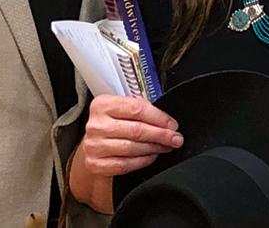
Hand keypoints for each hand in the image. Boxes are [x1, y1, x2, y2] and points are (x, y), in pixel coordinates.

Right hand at [69, 94, 182, 212]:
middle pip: (136, 130)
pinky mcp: (95, 164)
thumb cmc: (112, 124)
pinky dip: (143, 161)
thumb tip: (167, 122)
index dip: (159, 118)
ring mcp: (94, 146)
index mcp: (103, 105)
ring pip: (132, 148)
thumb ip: (140, 110)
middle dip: (161, 135)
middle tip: (175, 138)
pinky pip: (125, 164)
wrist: (93, 145)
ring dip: (154, 148)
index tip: (172, 125)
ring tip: (165, 147)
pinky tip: (151, 156)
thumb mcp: (122, 110)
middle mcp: (96, 125)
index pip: (136, 109)